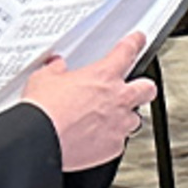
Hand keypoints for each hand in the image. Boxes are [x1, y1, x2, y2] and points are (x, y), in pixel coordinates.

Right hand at [22, 33, 158, 172]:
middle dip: (143, 87)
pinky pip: (120, 142)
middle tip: (135, 87)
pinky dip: (110, 140)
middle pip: (147, 88)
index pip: (127, 51)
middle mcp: (118, 98)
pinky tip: (96, 140)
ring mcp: (119, 124)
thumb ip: (56, 70)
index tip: (138, 41)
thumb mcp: (44, 78)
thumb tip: (56, 66)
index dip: (135, 43)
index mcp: (104, 75)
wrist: (40, 139)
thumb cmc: (44, 109)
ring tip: (109, 120)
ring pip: (135, 119)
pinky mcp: (114, 147)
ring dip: (125, 117)